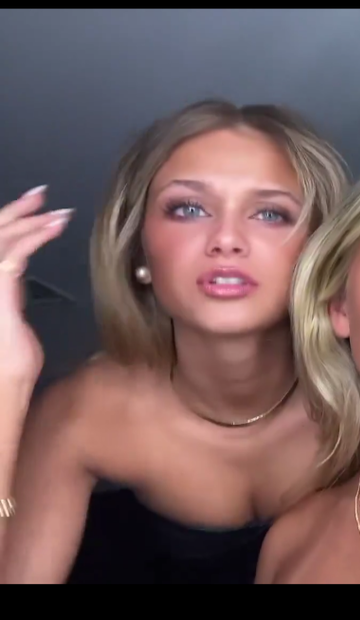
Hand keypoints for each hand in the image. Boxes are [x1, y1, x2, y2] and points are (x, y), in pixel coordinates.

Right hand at [0, 186, 73, 388]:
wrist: (5, 385)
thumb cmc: (11, 366)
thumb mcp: (13, 322)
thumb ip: (12, 298)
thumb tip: (18, 282)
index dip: (12, 222)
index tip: (33, 209)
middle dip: (18, 210)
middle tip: (41, 196)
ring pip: (5, 237)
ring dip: (32, 221)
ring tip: (56, 212)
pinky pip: (16, 253)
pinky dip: (35, 236)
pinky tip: (52, 228)